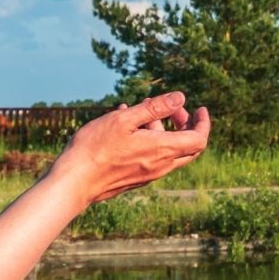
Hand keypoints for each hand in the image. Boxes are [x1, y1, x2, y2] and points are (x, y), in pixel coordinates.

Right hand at [49, 92, 210, 202]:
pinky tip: (125, 124)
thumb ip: (155, 108)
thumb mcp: (125, 120)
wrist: (75, 182)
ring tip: (139, 110)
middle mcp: (160, 167)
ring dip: (162, 129)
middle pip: (188, 148)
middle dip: (185, 125)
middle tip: (172, 108)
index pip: (199, 139)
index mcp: (162, 150)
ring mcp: (148, 175)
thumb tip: (181, 97)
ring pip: (168, 152)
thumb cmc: (97, 148)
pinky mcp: (135, 179)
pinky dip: (148, 140)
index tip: (199, 107)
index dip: (203, 123)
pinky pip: (152, 158)